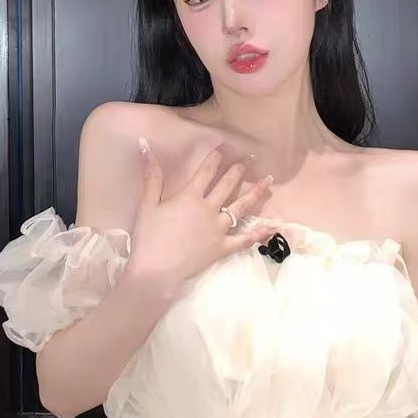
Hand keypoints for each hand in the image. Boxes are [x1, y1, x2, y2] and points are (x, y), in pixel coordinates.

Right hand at [129, 139, 274, 285]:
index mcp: (190, 197)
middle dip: (238, 170)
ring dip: (255, 192)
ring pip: (241, 207)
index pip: (207, 171)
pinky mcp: (222, 248)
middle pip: (227, 185)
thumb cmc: (148, 238)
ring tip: (268, 181)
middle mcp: (209, 209)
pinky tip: (272, 228)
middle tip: (249, 159)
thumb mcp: (147, 205)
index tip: (226, 146)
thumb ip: (151, 176)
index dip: (217, 157)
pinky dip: (259, 234)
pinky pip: (244, 240)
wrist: (156, 270)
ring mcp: (219, 229)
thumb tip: (146, 146)